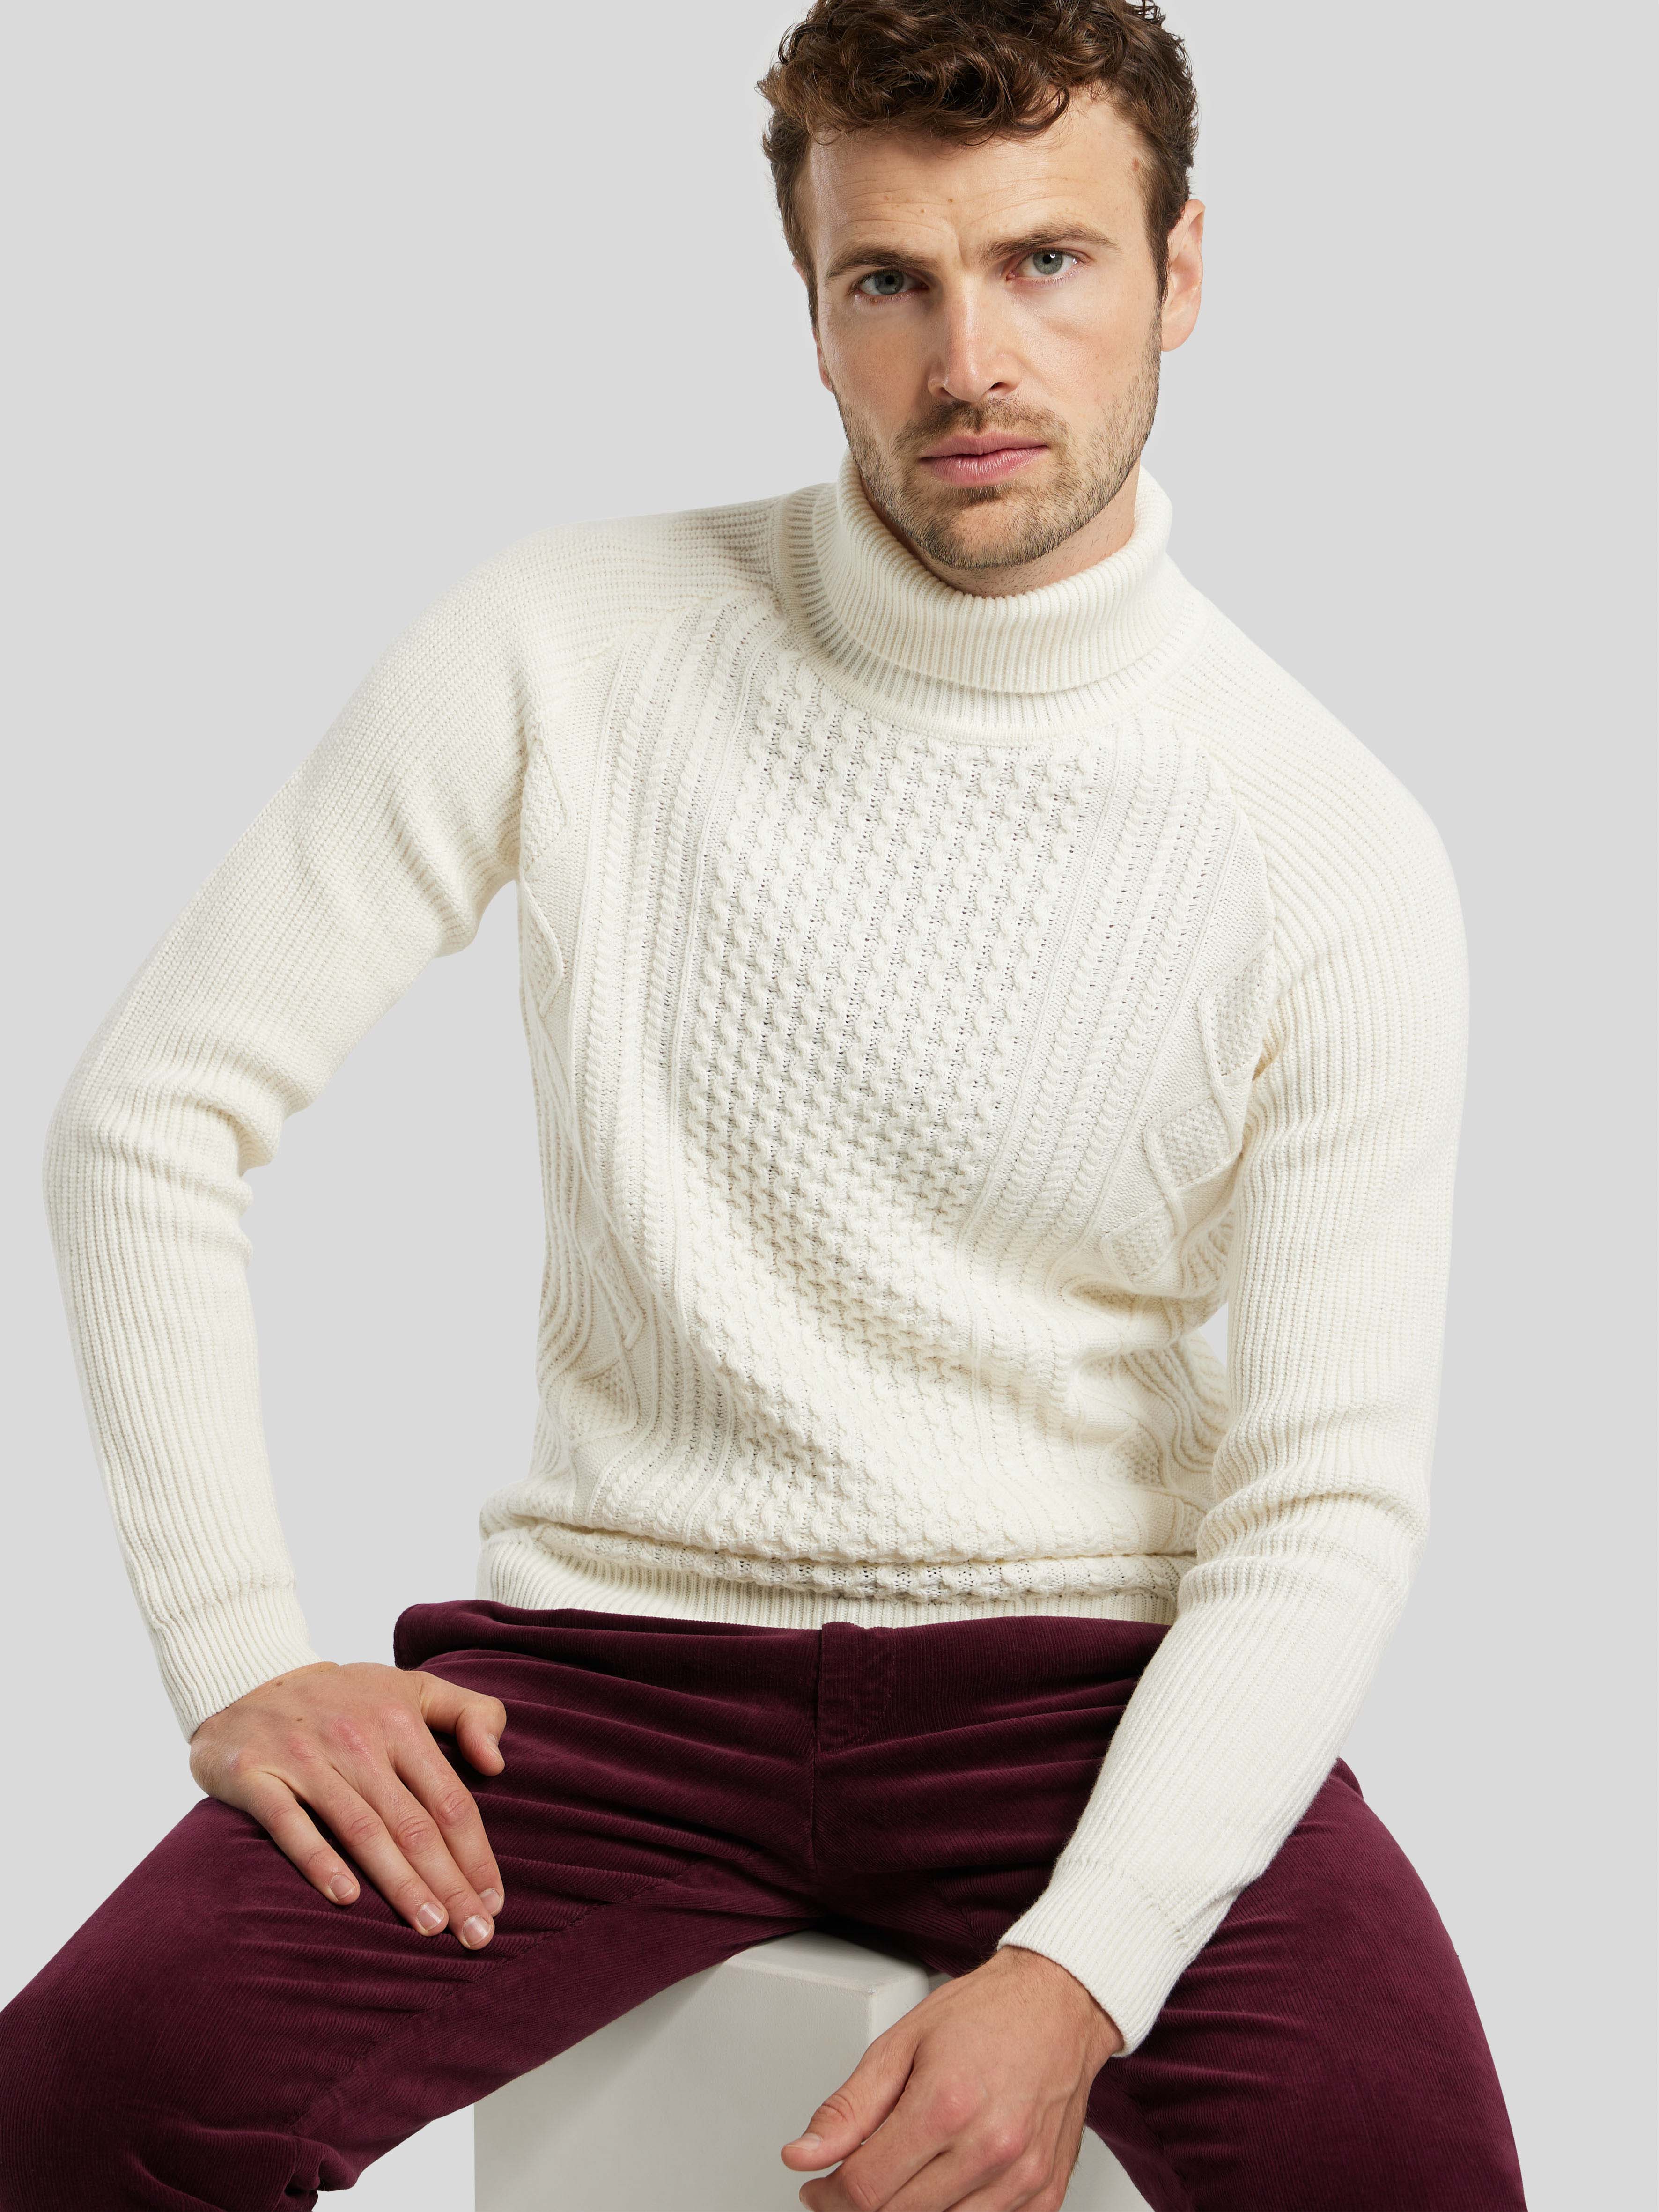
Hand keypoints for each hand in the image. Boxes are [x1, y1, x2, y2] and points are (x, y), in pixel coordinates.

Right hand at [188, 1658, 507, 1946]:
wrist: (249, 1679)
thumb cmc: (346, 1698)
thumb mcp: (414, 1688)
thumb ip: (470, 1714)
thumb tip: (497, 1764)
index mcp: (400, 1722)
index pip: (449, 1799)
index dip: (476, 1854)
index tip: (495, 1901)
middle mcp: (357, 1740)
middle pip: (413, 1824)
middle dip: (449, 1884)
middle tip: (475, 1935)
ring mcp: (305, 1758)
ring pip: (362, 1830)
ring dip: (399, 1883)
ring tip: (430, 1927)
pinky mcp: (256, 1775)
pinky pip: (291, 1825)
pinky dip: (319, 1861)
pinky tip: (347, 1898)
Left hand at [779, 1945, 1122, 2210]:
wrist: (1060, 2004)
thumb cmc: (985, 2013)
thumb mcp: (901, 2043)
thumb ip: (849, 2108)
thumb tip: (802, 2156)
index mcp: (945, 2104)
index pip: (864, 2189)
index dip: (828, 2196)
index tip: (818, 2186)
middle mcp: (988, 2147)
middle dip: (861, 2205)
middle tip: (853, 2177)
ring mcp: (1022, 2177)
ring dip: (908, 2209)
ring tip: (901, 2171)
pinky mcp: (1046, 2194)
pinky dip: (954, 2211)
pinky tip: (945, 2179)